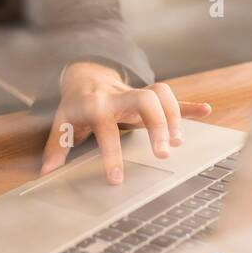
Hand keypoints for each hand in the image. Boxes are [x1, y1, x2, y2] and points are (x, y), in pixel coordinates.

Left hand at [40, 62, 212, 183]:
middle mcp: (119, 97)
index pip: (106, 128)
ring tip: (177, 142)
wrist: (85, 74)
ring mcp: (136, 94)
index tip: (117, 179)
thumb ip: (56, 148)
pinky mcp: (148, 96)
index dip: (111, 154)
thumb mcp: (61, 123)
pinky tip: (205, 111)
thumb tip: (46, 172)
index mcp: (96, 106)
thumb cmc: (75, 105)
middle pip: (144, 100)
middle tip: (162, 153)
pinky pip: (172, 97)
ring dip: (173, 115)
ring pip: (160, 94)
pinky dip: (188, 105)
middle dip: (157, 124)